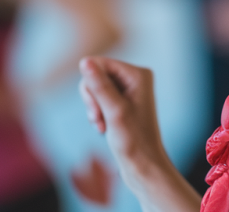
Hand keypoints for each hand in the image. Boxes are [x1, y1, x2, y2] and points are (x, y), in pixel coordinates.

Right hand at [78, 57, 199, 211]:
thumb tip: (85, 61)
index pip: (99, 63)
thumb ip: (99, 85)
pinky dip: (98, 113)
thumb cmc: (134, 141)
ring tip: (103, 125)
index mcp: (138, 74)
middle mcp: (135, 79)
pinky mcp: (123, 103)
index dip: (91, 85)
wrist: (143, 167)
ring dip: (94, 108)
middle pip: (96, 75)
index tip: (96, 108)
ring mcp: (129, 91)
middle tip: (99, 118)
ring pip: (95, 89)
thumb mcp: (114, 111)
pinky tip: (104, 128)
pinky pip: (100, 99)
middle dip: (92, 98)